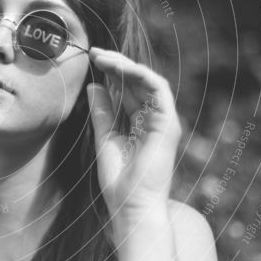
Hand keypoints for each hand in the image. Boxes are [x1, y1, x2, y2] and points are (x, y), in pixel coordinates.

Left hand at [86, 47, 181, 220]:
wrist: (131, 208)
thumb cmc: (119, 183)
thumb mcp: (104, 140)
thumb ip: (102, 113)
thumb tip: (94, 86)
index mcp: (140, 125)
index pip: (128, 90)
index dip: (112, 73)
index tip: (92, 60)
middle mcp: (154, 120)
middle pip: (138, 82)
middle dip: (117, 64)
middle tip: (94, 52)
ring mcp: (163, 121)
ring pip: (149, 81)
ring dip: (126, 66)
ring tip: (103, 58)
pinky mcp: (168, 124)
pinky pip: (159, 89)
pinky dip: (140, 75)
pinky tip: (119, 68)